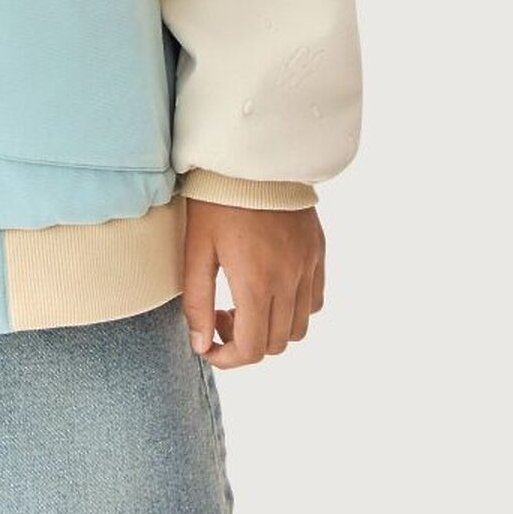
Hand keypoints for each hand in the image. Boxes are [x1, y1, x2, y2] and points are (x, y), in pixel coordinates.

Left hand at [182, 198, 325, 369]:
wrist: (250, 154)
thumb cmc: (216, 199)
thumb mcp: (196, 248)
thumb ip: (197, 301)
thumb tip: (201, 344)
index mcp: (255, 282)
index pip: (252, 349)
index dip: (227, 359)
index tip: (208, 345)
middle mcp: (289, 280)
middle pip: (276, 344)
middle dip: (245, 343)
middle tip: (220, 316)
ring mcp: (308, 266)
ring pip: (299, 327)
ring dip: (271, 329)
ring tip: (244, 302)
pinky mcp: (317, 251)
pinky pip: (315, 300)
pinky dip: (294, 309)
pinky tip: (270, 288)